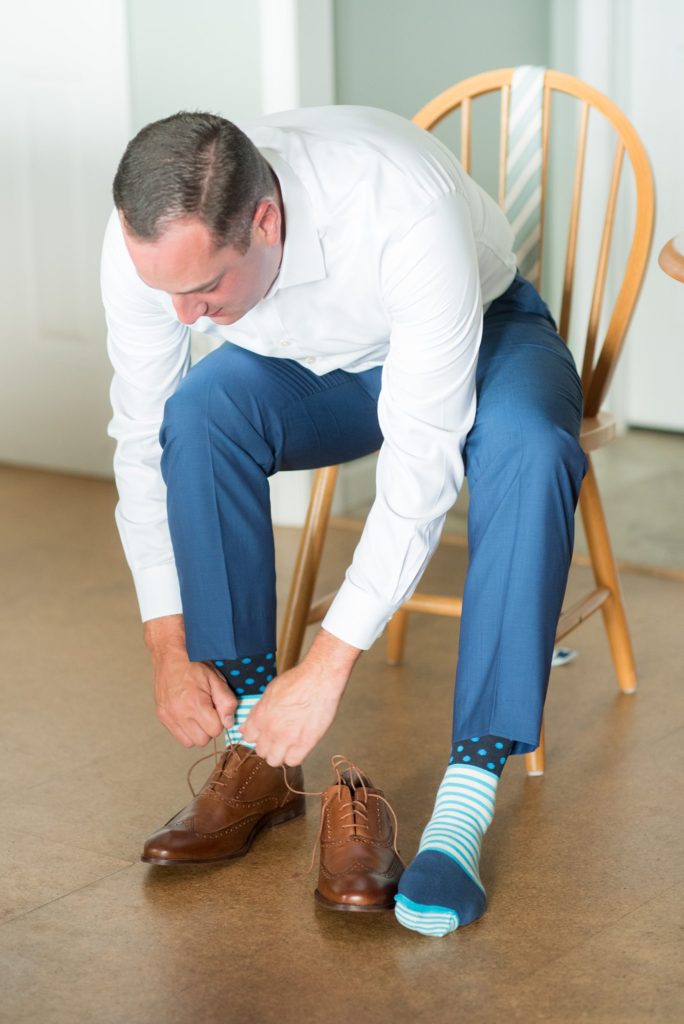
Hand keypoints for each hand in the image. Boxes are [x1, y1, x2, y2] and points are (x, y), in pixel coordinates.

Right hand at [152, 654, 236, 747]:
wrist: (170, 656)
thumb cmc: (195, 664)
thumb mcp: (217, 679)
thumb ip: (226, 702)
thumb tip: (229, 722)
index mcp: (195, 703)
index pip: (215, 730)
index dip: (220, 721)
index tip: (217, 709)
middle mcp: (179, 713)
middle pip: (202, 740)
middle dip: (209, 728)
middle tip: (208, 711)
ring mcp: (168, 716)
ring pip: (190, 742)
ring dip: (198, 732)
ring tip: (198, 714)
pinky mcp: (162, 717)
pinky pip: (178, 736)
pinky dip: (186, 730)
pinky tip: (189, 715)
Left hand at [240, 628, 360, 765]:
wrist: (319, 679)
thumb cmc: (297, 680)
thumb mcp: (270, 691)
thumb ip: (258, 711)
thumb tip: (246, 725)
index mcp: (259, 716)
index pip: (248, 737)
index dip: (257, 735)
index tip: (264, 733)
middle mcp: (269, 730)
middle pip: (261, 751)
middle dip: (268, 745)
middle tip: (279, 738)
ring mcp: (286, 739)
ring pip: (274, 760)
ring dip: (280, 754)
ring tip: (289, 744)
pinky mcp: (304, 744)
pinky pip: (293, 761)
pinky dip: (295, 756)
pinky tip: (300, 746)